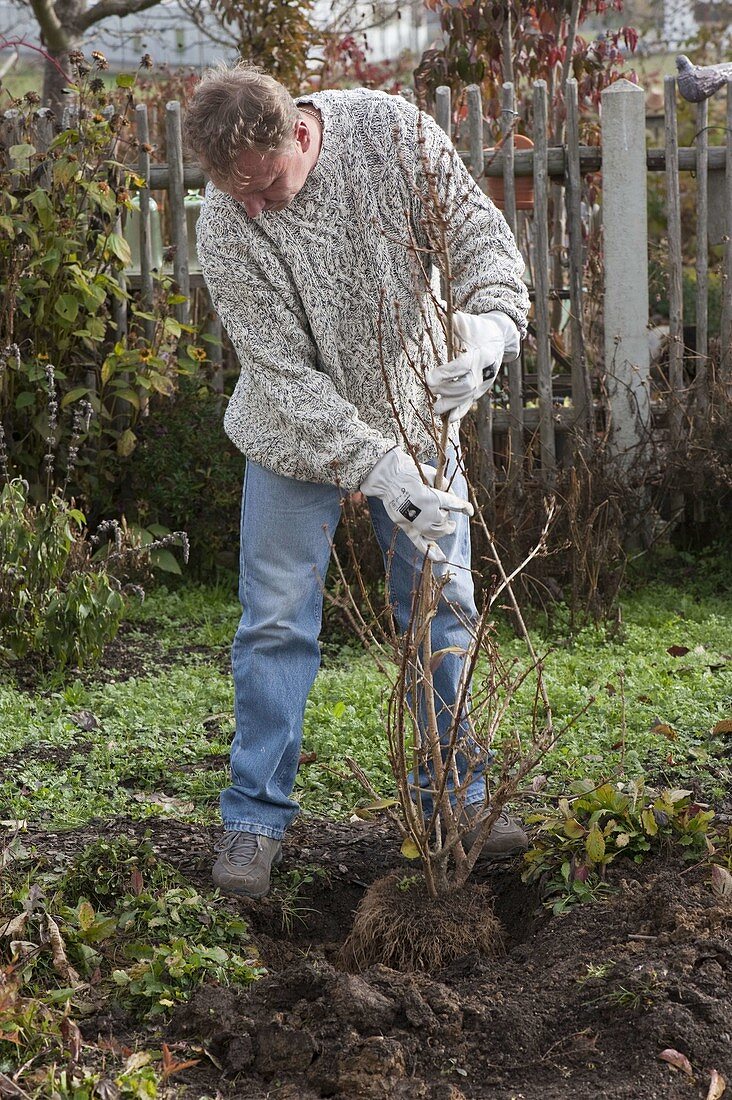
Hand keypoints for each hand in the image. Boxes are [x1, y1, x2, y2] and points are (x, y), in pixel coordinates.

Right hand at [360, 448, 472, 562]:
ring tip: (448, 527)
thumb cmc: (410, 472)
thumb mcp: (432, 474)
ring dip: (442, 531)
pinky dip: (431, 552)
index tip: (469, 511)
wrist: (387, 478)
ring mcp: (415, 522)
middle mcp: (425, 513)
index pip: (454, 506)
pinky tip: (441, 558)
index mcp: (432, 497)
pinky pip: (419, 544)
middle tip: (448, 515)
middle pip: (444, 523)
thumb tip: (452, 500)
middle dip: (448, 519)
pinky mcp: (406, 527)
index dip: (464, 508)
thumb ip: (445, 487)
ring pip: (435, 534)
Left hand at [426, 310, 519, 422]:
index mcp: (480, 352)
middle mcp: (483, 370)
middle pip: (465, 385)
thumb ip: (454, 319)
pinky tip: (449, 419)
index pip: (462, 365)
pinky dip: (460, 413)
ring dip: (451, 405)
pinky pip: (470, 405)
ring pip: (468, 398)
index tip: (430, 376)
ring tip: (436, 408)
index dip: (447, 373)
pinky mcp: (479, 390)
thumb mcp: (467, 321)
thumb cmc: (477, 328)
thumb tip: (437, 304)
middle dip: (447, 390)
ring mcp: (482, 382)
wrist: (498, 338)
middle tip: (431, 388)